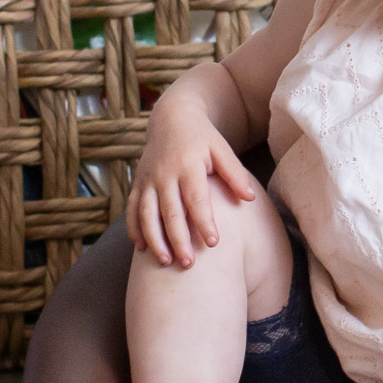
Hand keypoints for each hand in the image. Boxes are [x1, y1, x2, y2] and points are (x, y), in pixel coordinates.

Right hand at [126, 103, 259, 267]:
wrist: (171, 118)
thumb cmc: (202, 138)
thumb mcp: (222, 149)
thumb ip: (235, 173)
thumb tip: (250, 198)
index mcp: (188, 165)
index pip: (196, 198)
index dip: (204, 221)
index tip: (214, 243)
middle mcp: (165, 174)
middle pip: (170, 212)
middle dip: (178, 239)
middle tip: (189, 264)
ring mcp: (148, 179)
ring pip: (147, 214)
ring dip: (155, 239)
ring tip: (165, 262)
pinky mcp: (137, 183)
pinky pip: (132, 209)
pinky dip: (134, 228)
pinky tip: (142, 248)